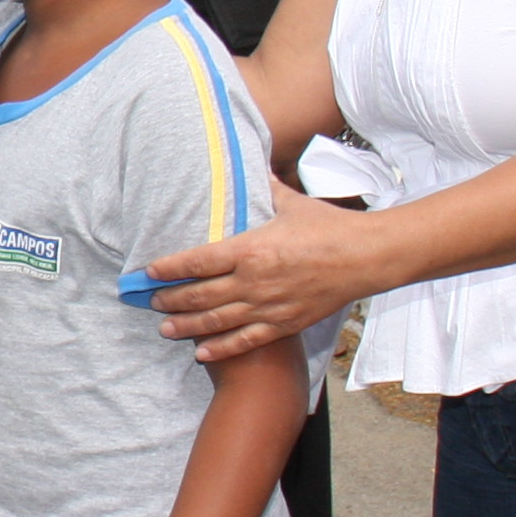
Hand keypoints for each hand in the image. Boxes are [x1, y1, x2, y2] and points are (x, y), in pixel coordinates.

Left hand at [144, 181, 389, 362]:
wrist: (368, 258)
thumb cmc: (330, 227)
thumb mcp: (292, 203)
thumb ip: (264, 189)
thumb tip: (249, 164)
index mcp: (252, 248)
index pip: (198, 261)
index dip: (169, 268)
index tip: (147, 272)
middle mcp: (255, 280)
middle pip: (200, 294)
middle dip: (170, 298)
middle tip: (148, 301)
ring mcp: (269, 306)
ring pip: (217, 321)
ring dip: (187, 325)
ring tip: (164, 328)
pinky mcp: (285, 324)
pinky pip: (246, 340)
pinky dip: (221, 348)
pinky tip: (201, 352)